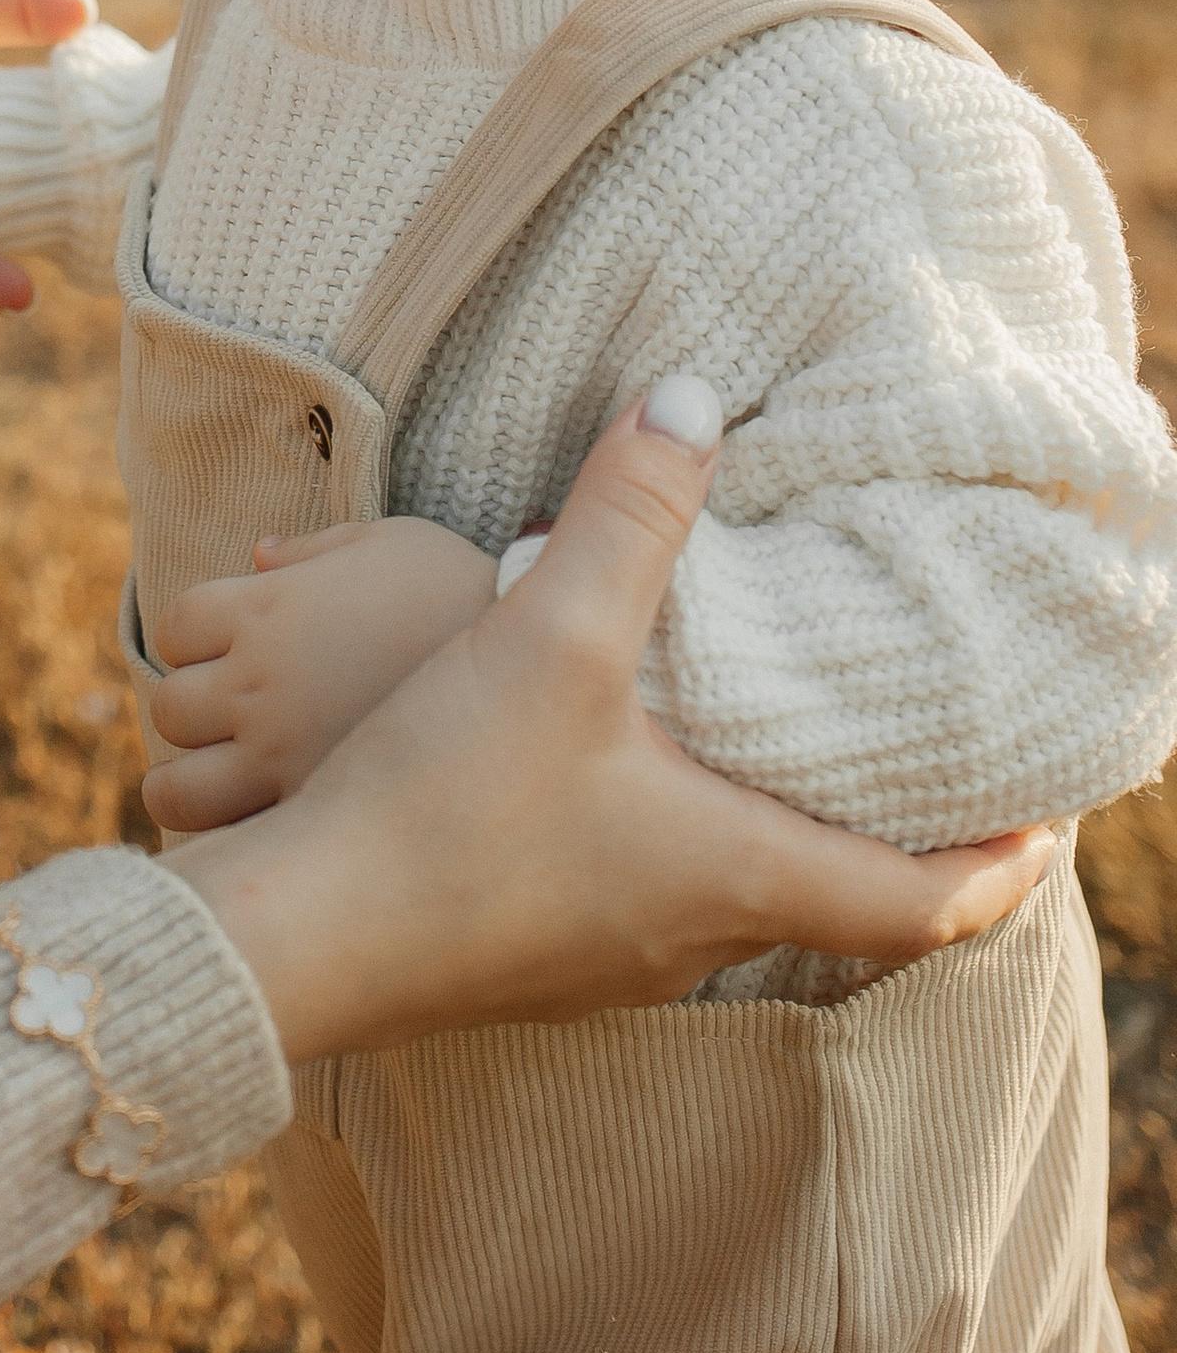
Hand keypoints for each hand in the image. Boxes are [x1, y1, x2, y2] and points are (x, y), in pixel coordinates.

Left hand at [143, 517, 499, 831]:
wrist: (554, 680)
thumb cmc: (475, 595)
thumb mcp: (400, 542)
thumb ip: (321, 548)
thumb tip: (261, 556)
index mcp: (268, 610)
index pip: (174, 628)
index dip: (197, 640)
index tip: (234, 652)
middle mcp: (259, 686)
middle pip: (168, 707)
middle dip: (194, 713)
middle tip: (240, 722)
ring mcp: (280, 761)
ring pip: (172, 791)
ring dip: (189, 784)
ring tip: (233, 786)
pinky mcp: (313, 823)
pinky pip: (230, 844)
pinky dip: (234, 840)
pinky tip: (278, 833)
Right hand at [173, 383, 1058, 1062]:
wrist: (301, 941)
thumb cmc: (443, 805)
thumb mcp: (548, 635)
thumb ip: (628, 513)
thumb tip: (690, 393)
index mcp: (738, 877)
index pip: (931, 904)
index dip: (1007, 861)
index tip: (1052, 814)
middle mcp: (695, 937)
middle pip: (849, 906)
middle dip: (903, 835)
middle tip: (930, 752)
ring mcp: (615, 959)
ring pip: (750, 901)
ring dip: (791, 831)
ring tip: (796, 742)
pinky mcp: (542, 957)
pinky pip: (662, 900)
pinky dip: (695, 836)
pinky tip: (638, 768)